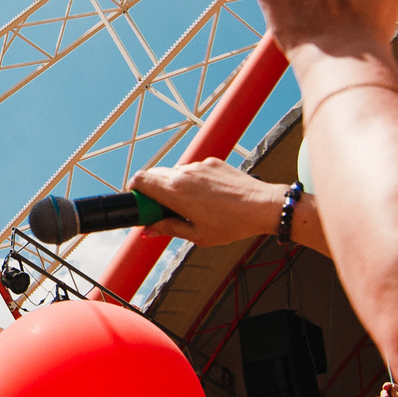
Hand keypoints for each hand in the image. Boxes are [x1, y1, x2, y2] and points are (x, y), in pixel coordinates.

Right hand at [131, 156, 291, 246]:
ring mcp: (199, 165)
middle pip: (154, 174)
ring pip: (174, 172)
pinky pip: (193, 170)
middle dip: (152, 190)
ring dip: (174, 186)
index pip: (140, 180)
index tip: (140, 205)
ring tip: (191, 206)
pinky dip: (192, 181)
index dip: (134, 191)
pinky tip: (208, 198)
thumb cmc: (232, 224)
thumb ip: (168, 229)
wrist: (263, 206)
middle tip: (162, 209)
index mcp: (175, 191)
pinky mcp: (213, 162)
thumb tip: (147, 230)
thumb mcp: (197, 235)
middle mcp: (184, 173)